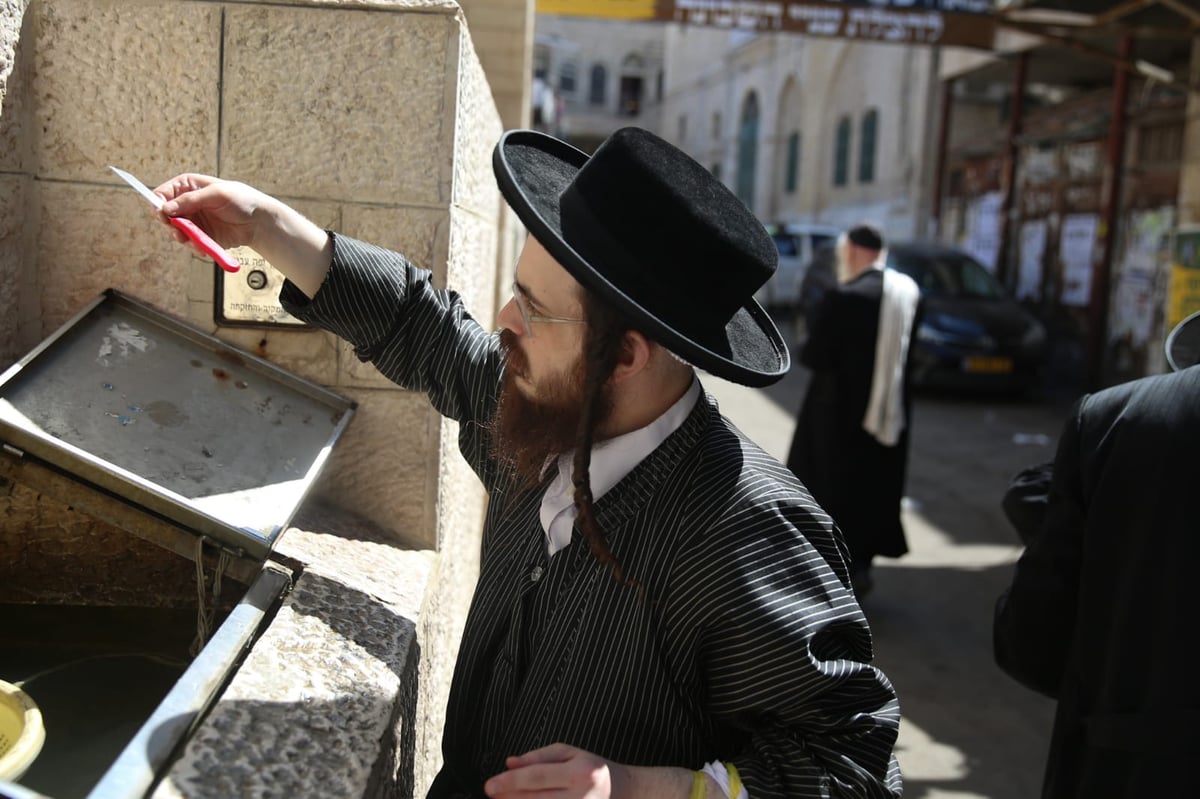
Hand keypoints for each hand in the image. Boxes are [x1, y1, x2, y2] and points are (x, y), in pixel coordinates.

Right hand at [153, 173, 331, 297]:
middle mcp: (188, 203)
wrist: (260, 222)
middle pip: (166, 215)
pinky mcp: (201, 236)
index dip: (159, 204)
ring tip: (193, 241)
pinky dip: (195, 247)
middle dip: (170, 225)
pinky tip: (204, 247)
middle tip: (179, 232)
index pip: (163, 193)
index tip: (164, 215)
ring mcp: (194, 221)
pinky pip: (191, 243)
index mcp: (188, 186)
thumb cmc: (242, 200)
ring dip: (182, 238)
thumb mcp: (217, 194)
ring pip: (176, 232)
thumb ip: (191, 200)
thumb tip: (166, 208)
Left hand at [484, 743, 625, 798]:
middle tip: (491, 793)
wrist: (624, 792)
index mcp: (580, 772)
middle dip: (508, 798)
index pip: (537, 777)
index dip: (510, 782)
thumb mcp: (569, 753)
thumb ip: (538, 757)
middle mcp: (582, 796)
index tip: (489, 785)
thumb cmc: (592, 768)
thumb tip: (509, 764)